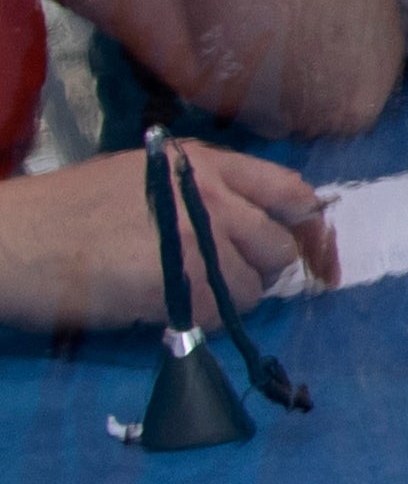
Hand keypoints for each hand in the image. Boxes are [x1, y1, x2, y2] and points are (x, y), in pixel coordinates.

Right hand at [0, 145, 336, 330]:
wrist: (15, 240)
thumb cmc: (67, 209)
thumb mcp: (140, 176)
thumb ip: (198, 190)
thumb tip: (248, 217)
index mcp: (200, 164)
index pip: (288, 188)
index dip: (302, 220)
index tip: (304, 240)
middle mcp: (211, 197)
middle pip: (277, 244)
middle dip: (262, 266)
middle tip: (226, 275)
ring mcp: (199, 242)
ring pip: (254, 285)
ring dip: (231, 297)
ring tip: (189, 292)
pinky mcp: (182, 287)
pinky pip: (222, 313)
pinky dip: (205, 319)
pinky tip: (170, 308)